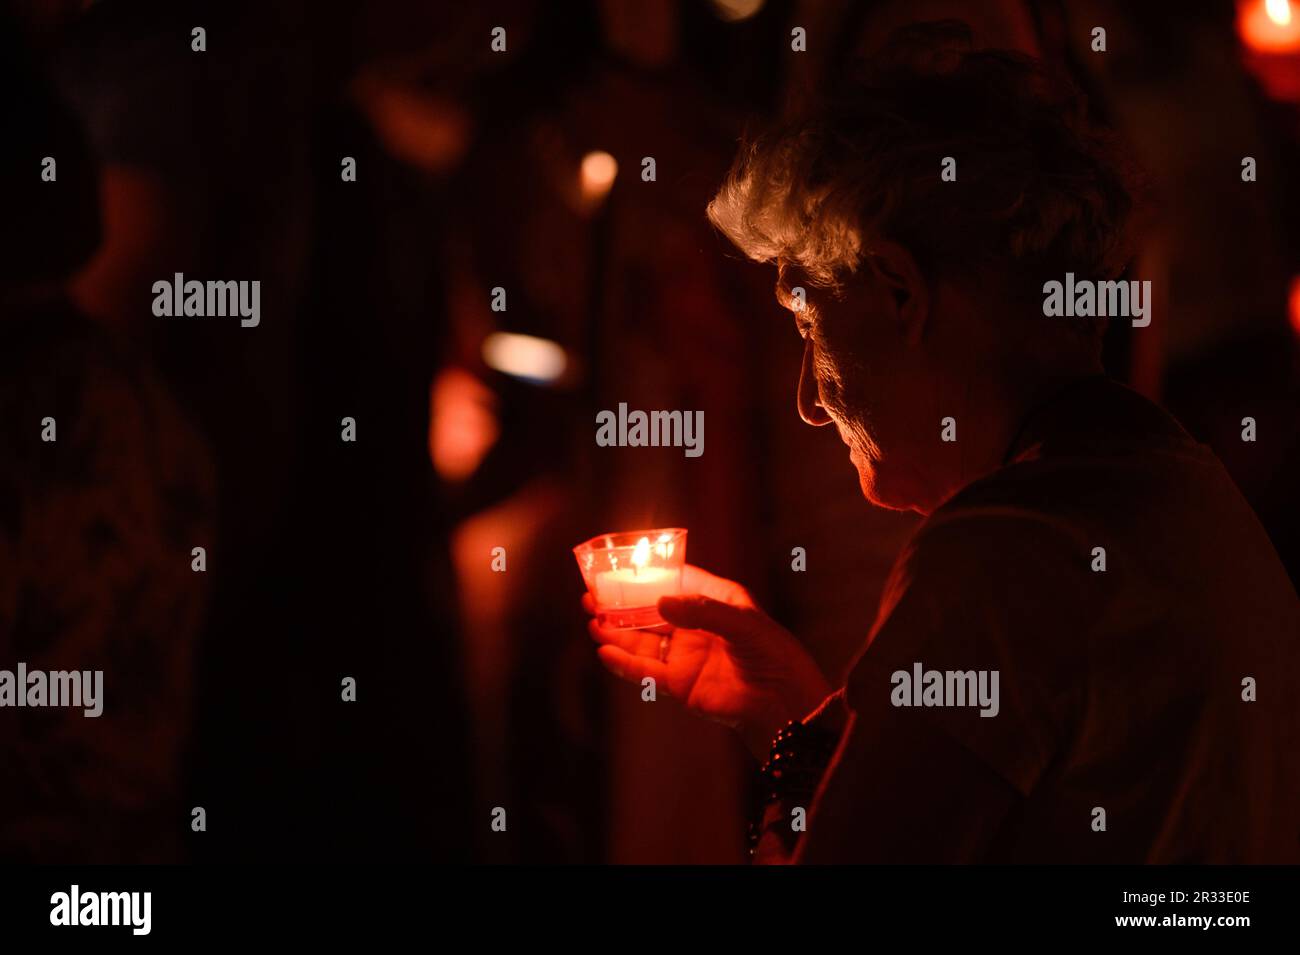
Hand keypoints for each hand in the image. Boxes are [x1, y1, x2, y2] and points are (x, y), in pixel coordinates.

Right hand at [584, 564, 831, 758]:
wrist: (784, 704)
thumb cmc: (774, 655)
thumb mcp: (743, 622)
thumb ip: (701, 611)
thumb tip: (660, 603)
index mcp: (716, 602)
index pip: (676, 581)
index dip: (648, 575)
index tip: (618, 567)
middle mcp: (696, 627)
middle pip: (651, 612)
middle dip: (621, 604)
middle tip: (592, 595)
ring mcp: (686, 656)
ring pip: (642, 642)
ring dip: (616, 632)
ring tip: (591, 621)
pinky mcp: (680, 684)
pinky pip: (646, 672)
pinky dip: (624, 663)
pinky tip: (604, 651)